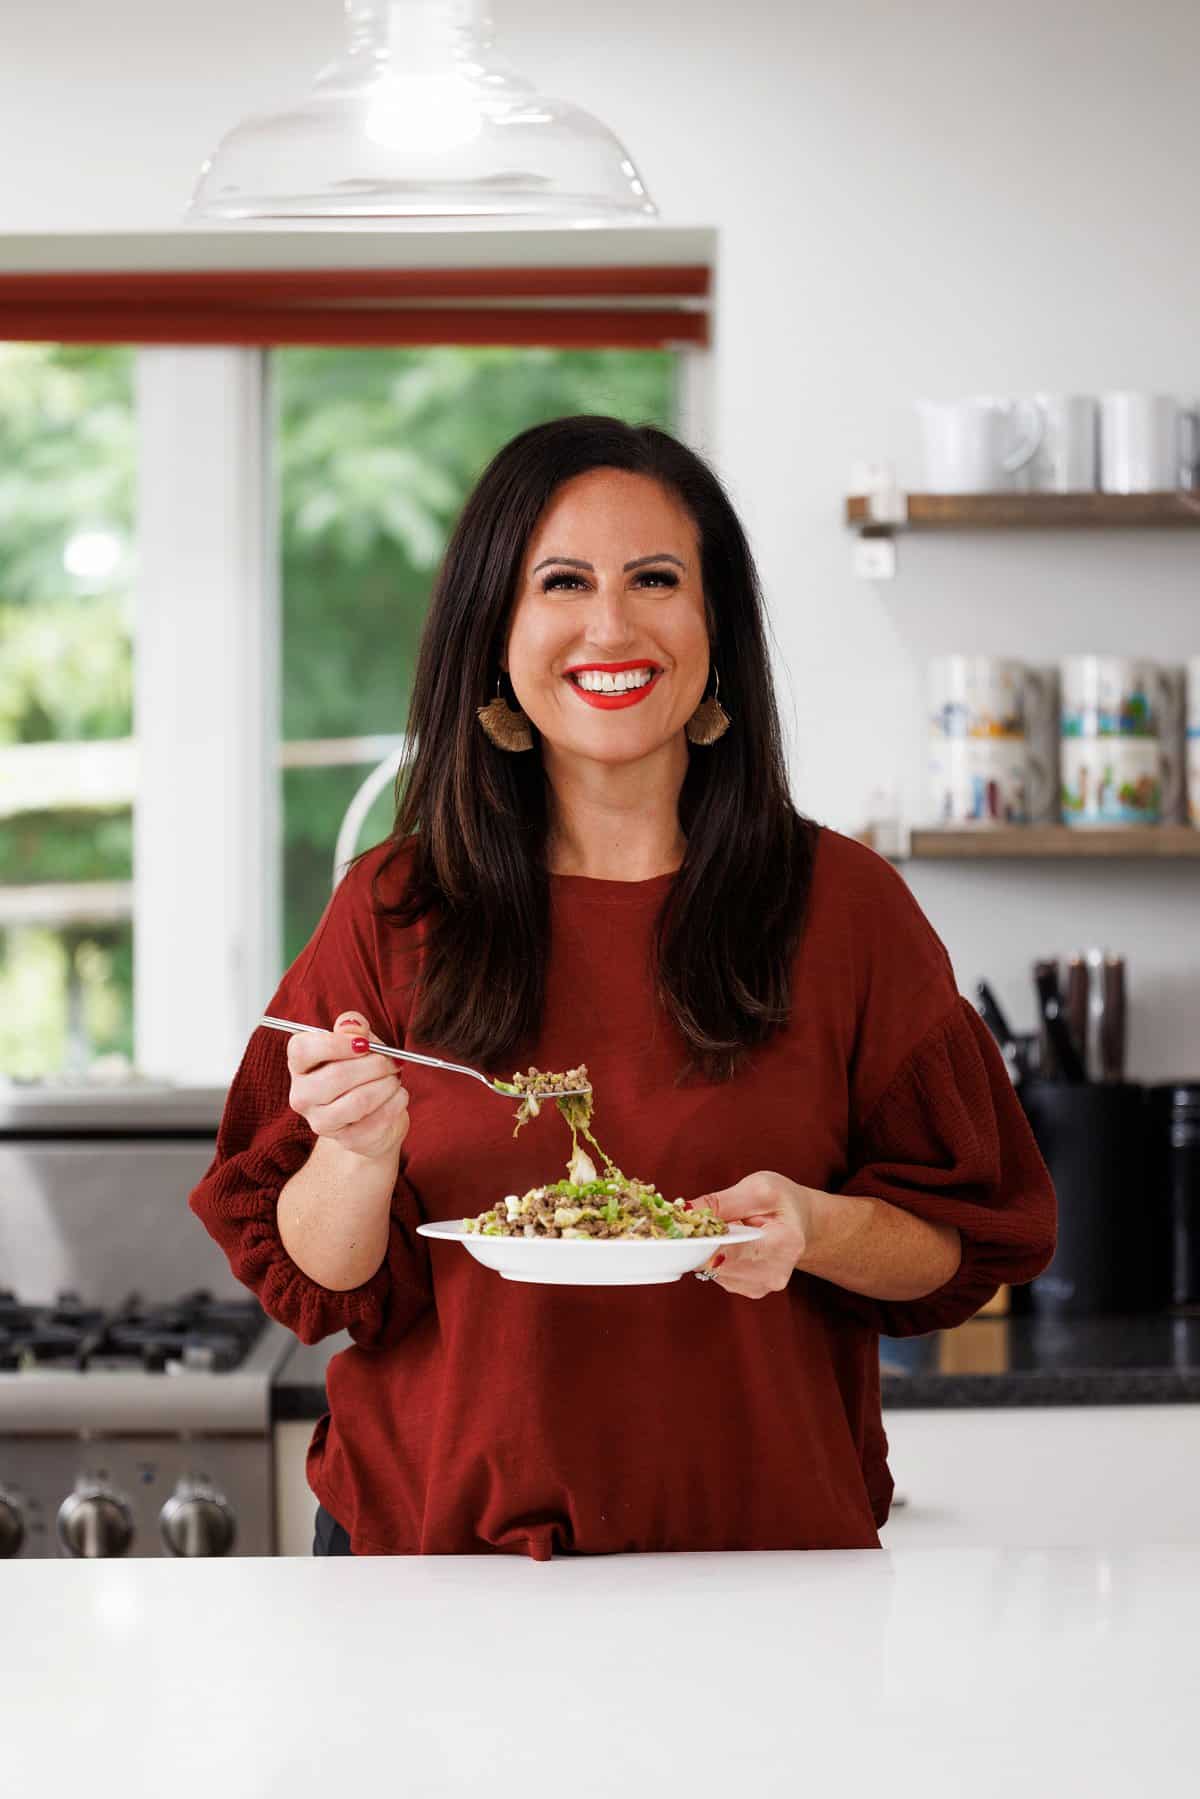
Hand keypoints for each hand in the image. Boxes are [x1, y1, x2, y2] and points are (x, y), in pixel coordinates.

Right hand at [286, 1010, 410, 1162]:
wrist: (373, 1115)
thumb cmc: (363, 1071)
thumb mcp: (359, 1042)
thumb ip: (354, 1028)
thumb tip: (353, 1026)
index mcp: (299, 1064)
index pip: (303, 1050)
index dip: (336, 1044)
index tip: (364, 1044)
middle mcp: (302, 1095)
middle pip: (336, 1076)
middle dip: (374, 1065)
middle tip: (393, 1062)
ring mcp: (321, 1122)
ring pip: (358, 1101)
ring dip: (387, 1085)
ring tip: (395, 1079)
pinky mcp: (346, 1140)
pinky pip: (376, 1121)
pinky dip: (395, 1103)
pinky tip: (398, 1096)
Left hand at [690, 1171, 816, 1298]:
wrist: (801, 1222)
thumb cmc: (783, 1202)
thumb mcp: (758, 1188)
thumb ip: (721, 1201)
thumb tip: (686, 1211)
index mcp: (783, 1244)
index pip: (728, 1252)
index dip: (701, 1241)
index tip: (684, 1227)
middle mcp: (774, 1273)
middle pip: (717, 1265)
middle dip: (702, 1243)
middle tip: (699, 1222)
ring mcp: (763, 1286)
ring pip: (714, 1272)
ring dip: (707, 1251)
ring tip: (722, 1230)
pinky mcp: (752, 1290)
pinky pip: (719, 1276)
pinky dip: (714, 1259)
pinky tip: (727, 1244)